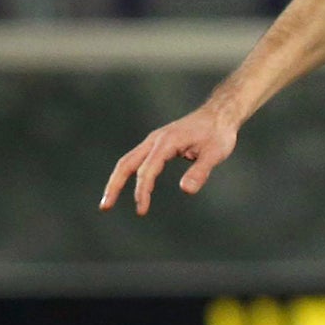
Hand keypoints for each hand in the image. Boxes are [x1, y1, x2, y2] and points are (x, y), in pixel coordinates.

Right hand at [100, 104, 242, 215]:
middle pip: (126, 164)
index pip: (147, 170)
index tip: (141, 210)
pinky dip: (129, 174)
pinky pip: (138, 160)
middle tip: (104, 207)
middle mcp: (155, 140)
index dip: (142, 191)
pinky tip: (132, 188)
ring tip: (109, 202)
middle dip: (114, 185)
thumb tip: (186, 190)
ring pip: (128, 161)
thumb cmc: (219, 134)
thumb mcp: (215, 154)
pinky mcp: (158, 144)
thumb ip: (200, 171)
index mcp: (166, 142)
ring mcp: (154, 141)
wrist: (220, 115)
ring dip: (117, 181)